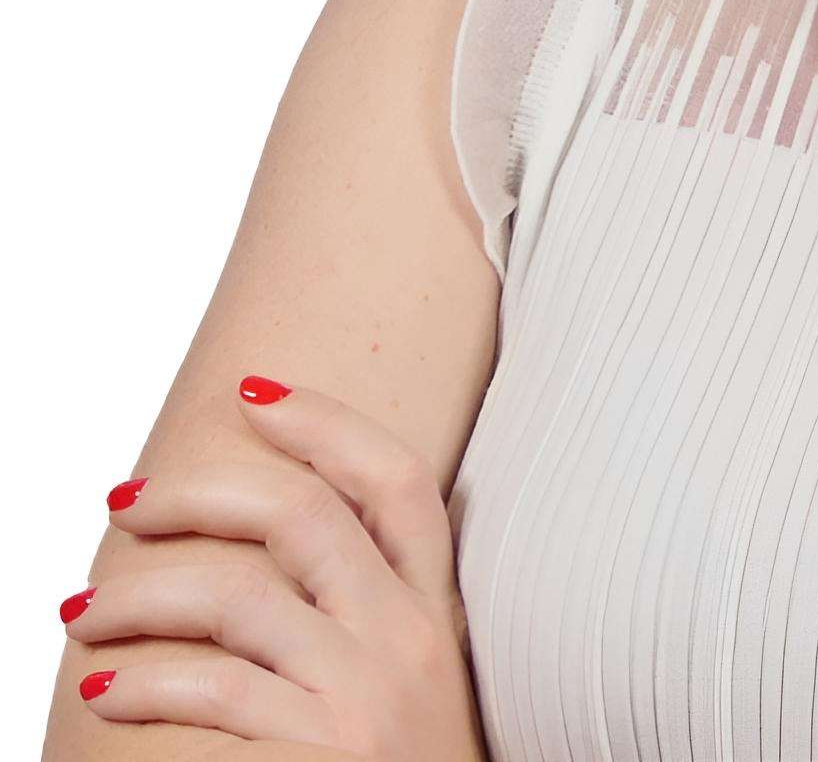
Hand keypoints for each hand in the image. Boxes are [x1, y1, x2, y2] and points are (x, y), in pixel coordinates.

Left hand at [60, 374, 486, 756]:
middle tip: (131, 497)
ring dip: (142, 592)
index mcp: (433, 612)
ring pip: (239, 595)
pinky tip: (102, 691)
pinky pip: (212, 690)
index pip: (396, 480)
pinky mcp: (318, 753)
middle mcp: (405, 639)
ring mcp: (363, 696)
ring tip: (85, 607)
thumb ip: (373, 612)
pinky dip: (141, 683)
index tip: (256, 391)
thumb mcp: (420, 681)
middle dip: (204, 490)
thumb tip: (269, 552)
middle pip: (303, 516)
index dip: (328, 423)